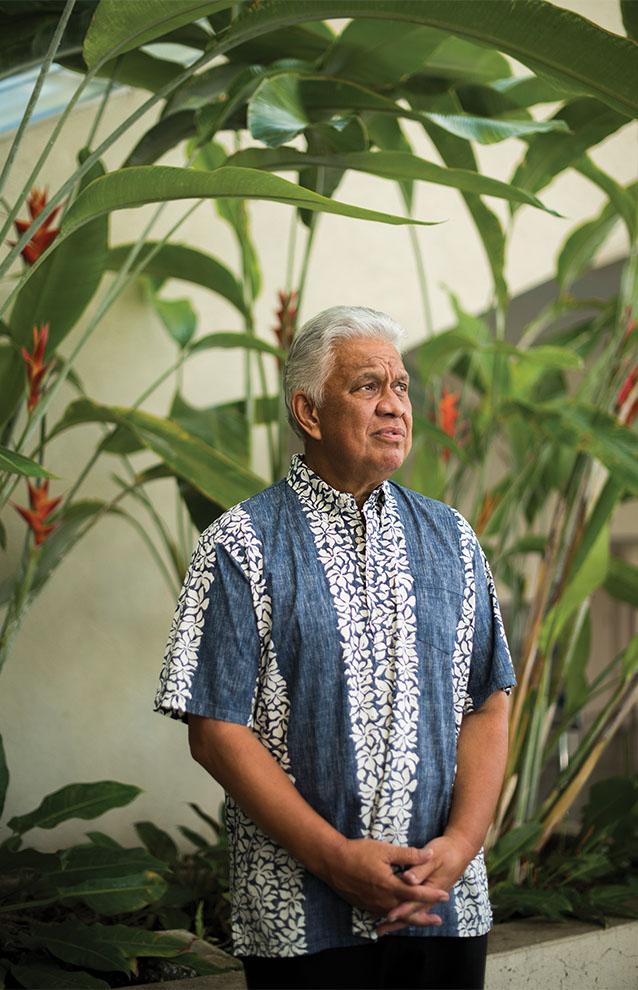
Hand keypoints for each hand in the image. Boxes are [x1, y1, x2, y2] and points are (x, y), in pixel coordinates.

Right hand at [324, 837, 449, 919]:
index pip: (416, 893)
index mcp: (390, 886)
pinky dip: (393, 916)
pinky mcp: (365, 905)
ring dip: (409, 918)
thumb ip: (408, 855)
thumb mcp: (384, 850)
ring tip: (421, 919)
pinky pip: (383, 913)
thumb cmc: (358, 853)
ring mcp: (373, 904)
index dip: (431, 895)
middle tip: (437, 920)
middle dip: (423, 916)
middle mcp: (383, 900)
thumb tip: (429, 854)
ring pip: (395, 915)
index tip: (445, 896)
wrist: (332, 862)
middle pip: (407, 912)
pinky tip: (396, 915)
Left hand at [375, 833, 473, 935]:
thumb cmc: (445, 852)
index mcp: (431, 889)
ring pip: (412, 913)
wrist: (459, 850)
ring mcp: (428, 897)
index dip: (401, 910)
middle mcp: (430, 897)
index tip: (388, 916)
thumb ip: (420, 870)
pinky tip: (390, 913)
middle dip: (396, 922)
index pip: (414, 903)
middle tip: (379, 930)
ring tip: (381, 929)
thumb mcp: (434, 858)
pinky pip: (414, 907)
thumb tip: (407, 879)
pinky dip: (403, 912)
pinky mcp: (426, 894)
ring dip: (398, 920)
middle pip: (412, 913)